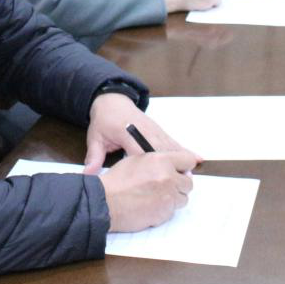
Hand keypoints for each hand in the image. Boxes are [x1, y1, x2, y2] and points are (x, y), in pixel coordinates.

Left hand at [84, 93, 200, 173]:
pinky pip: (173, 141)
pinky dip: (184, 150)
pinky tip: (197, 158)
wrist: (113, 100)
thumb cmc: (104, 120)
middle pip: (160, 149)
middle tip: (181, 182)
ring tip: (191, 176)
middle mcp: (144, 130)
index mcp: (127, 132)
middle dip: (170, 165)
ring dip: (181, 159)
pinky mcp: (159, 130)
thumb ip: (94, 156)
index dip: (148, 165)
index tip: (157, 180)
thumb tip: (87, 175)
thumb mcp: (95, 137)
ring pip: (170, 146)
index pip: (139, 150)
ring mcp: (153, 129)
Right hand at [99, 151, 196, 231]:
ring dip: (173, 198)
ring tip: (155, 197)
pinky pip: (173, 211)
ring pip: (182, 198)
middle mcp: (168, 177)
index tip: (180, 171)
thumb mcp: (137, 160)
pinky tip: (150, 206)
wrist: (106, 201)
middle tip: (166, 186)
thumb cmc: (117, 181)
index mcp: (161, 160)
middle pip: (188, 183)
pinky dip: (164, 210)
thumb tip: (172, 167)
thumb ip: (158, 162)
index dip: (184, 167)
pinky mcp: (165, 213)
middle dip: (179, 185)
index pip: (188, 160)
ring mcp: (168, 196)